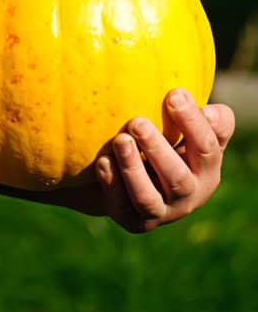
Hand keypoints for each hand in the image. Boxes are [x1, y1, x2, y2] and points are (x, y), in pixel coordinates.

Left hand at [91, 89, 234, 233]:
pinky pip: (121, 206)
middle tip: (137, 122)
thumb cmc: (168, 139)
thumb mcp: (188, 127)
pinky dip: (112, 184)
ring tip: (120, 140)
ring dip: (132, 170)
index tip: (174, 94)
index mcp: (206, 169)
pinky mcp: (132, 219)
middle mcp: (188, 195)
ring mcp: (160, 211)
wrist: (135, 178)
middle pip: (178, 179)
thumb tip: (185, 93)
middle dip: (157, 150)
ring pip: (147, 199)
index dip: (193, 123)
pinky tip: (103, 161)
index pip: (207, 148)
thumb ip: (199, 114)